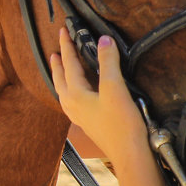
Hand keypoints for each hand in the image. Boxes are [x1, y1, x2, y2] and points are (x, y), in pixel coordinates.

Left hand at [50, 28, 154, 173]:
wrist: (129, 154)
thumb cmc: (122, 124)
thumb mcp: (115, 88)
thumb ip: (108, 62)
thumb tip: (104, 40)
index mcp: (75, 94)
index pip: (69, 64)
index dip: (67, 46)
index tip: (64, 31)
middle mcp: (72, 105)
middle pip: (61, 78)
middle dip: (59, 62)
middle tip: (56, 49)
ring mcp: (79, 116)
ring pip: (64, 90)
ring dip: (62, 76)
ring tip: (61, 67)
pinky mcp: (88, 123)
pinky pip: (72, 100)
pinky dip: (71, 89)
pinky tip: (79, 93)